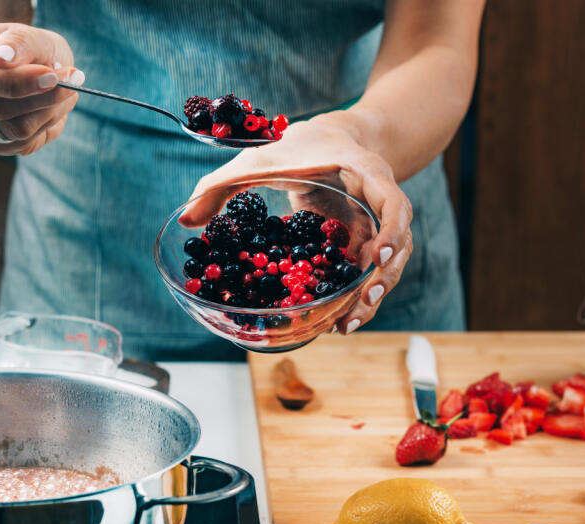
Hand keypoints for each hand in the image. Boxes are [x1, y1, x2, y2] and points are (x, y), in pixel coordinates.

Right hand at [0, 23, 81, 155]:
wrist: (15, 73)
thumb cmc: (21, 49)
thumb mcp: (25, 34)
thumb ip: (18, 42)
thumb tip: (3, 59)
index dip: (17, 81)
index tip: (53, 76)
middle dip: (42, 98)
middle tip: (72, 82)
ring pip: (11, 131)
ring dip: (49, 114)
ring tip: (64, 94)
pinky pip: (21, 145)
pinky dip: (45, 128)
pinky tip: (51, 109)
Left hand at [181, 116, 413, 334]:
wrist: (328, 138)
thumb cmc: (298, 147)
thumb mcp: (258, 160)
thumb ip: (222, 185)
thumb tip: (185, 221)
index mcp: (367, 175)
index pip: (395, 204)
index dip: (391, 231)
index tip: (374, 257)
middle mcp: (380, 202)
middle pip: (398, 245)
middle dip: (385, 277)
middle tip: (362, 301)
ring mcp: (374, 224)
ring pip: (387, 265)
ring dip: (373, 295)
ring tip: (348, 324)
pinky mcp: (363, 240)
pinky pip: (367, 270)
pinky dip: (356, 293)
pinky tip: (339, 318)